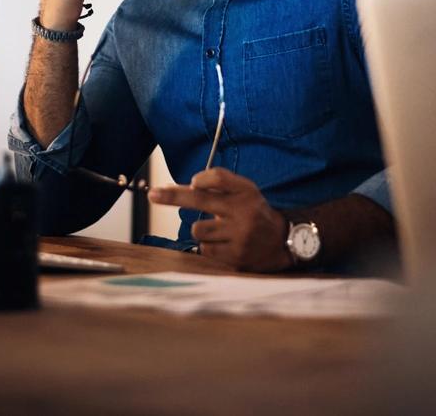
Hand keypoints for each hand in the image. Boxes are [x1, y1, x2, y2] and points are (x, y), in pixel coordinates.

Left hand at [149, 168, 291, 271]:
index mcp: (245, 192)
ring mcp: (239, 236)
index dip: (203, 179)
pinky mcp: (235, 257)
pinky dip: (209, 246)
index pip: (219, 178)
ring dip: (202, 230)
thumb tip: (191, 184)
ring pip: (199, 229)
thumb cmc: (254, 212)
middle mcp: (244, 212)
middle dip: (172, 196)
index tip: (191, 182)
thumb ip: (221, 182)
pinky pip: (205, 250)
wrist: (282, 243)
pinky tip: (224, 244)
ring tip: (219, 231)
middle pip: (201, 199)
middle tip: (153, 194)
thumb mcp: (245, 190)